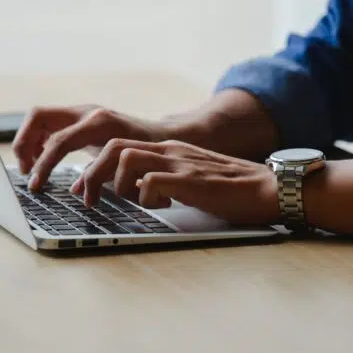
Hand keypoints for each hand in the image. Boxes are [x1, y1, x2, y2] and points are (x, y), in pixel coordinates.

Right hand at [12, 105, 173, 189]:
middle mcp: (87, 112)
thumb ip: (101, 178)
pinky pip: (49, 124)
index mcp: (99, 124)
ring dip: (28, 141)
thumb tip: (77, 192)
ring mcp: (82, 112)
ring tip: (30, 168)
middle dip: (24, 143)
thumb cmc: (149, 154)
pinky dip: (39, 140)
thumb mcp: (127, 168)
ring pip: (39, 118)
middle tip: (25, 170)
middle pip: (38, 117)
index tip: (36, 185)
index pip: (58, 142)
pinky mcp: (79, 118)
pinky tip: (42, 160)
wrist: (163, 136)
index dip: (43, 165)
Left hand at [70, 139, 280, 226]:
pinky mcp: (191, 181)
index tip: (81, 188)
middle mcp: (169, 151)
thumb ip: (165, 179)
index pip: (119, 146)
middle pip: (113, 147)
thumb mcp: (191, 178)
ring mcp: (180, 164)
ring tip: (121, 203)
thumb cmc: (233, 190)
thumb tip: (137, 195)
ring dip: (114, 183)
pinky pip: (151, 181)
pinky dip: (144, 196)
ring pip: (125, 158)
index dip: (94, 166)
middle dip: (91, 173)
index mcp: (168, 149)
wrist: (270, 188)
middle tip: (85, 199)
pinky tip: (159, 207)